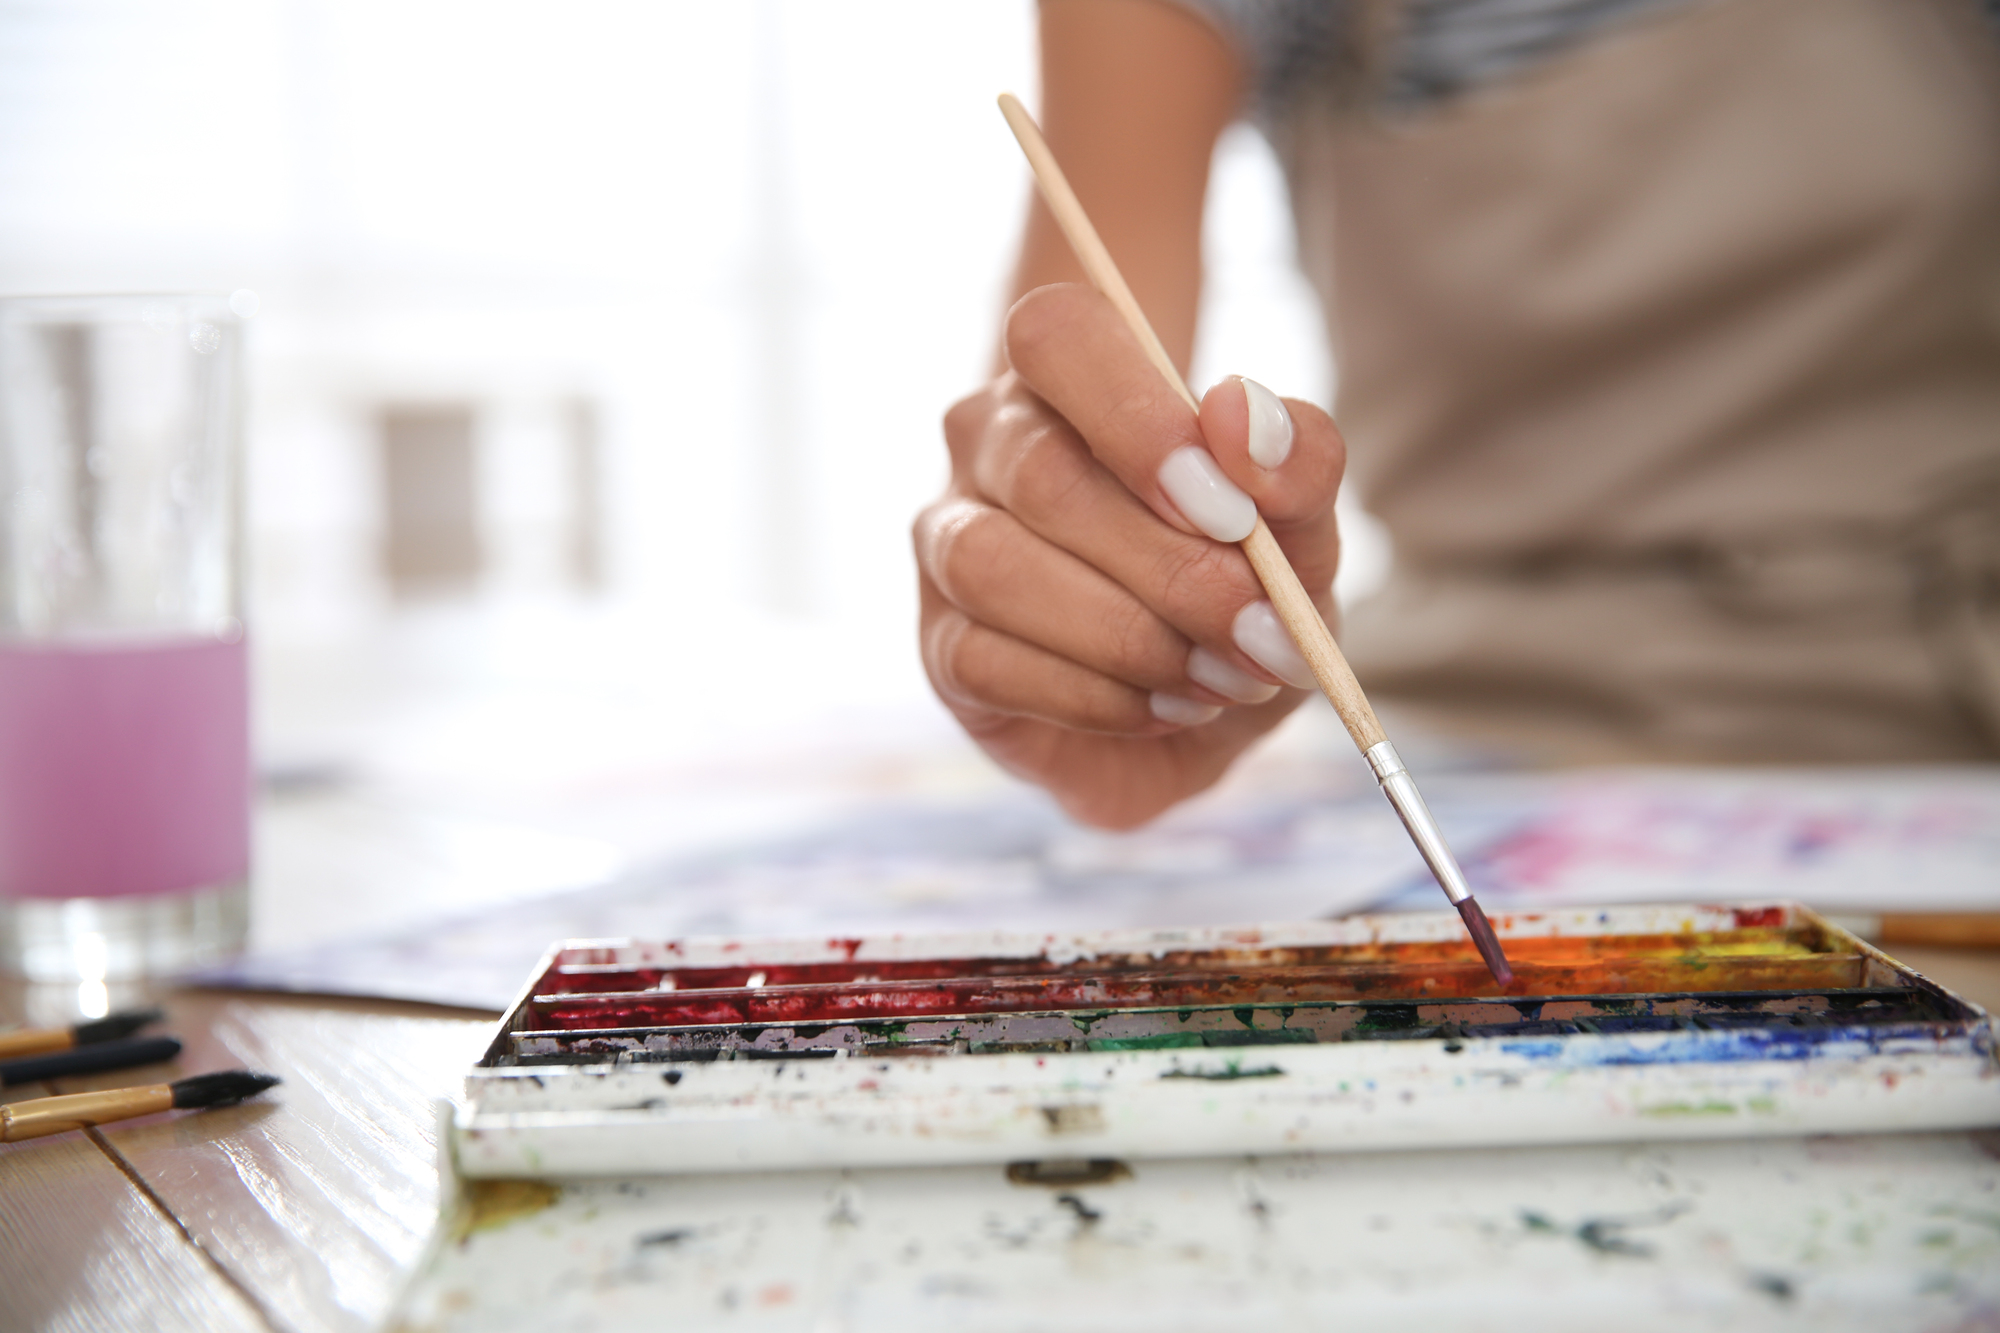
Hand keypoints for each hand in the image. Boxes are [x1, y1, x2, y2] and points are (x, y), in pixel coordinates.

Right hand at [915, 283, 1345, 827]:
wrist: (1214, 703)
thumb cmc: (1243, 582)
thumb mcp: (1302, 525)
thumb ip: (1297, 460)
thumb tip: (1240, 413)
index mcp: (1070, 379)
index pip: (1056, 335)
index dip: (1138, 419)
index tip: (1232, 513)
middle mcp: (987, 444)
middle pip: (1040, 472)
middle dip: (1168, 567)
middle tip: (1262, 633)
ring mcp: (948, 543)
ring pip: (995, 567)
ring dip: (1128, 636)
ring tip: (1218, 677)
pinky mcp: (941, 647)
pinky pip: (985, 662)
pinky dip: (1095, 696)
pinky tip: (1163, 706)